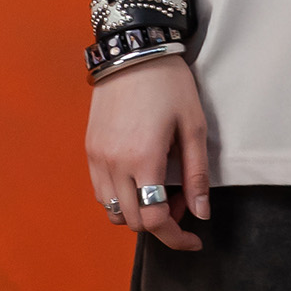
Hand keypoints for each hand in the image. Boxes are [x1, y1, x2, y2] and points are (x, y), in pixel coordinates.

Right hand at [87, 57, 209, 252]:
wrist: (132, 50)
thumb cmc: (169, 84)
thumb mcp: (193, 127)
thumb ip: (196, 175)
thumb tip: (201, 214)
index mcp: (143, 160)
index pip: (154, 220)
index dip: (175, 238)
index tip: (194, 239)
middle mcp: (114, 164)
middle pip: (133, 222)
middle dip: (161, 223)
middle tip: (182, 201)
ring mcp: (97, 158)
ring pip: (112, 211)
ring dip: (138, 212)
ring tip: (160, 190)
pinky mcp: (89, 149)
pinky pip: (100, 191)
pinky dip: (121, 198)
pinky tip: (139, 179)